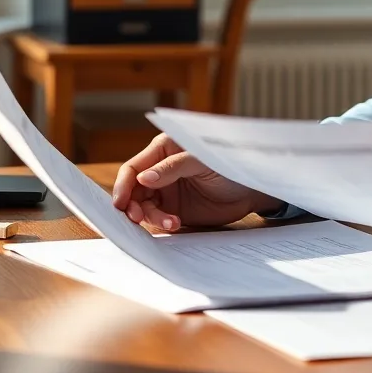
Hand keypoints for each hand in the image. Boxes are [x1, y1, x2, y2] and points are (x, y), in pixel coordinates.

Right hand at [112, 133, 280, 231]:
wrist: (251, 189)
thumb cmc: (230, 165)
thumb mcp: (203, 162)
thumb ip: (174, 167)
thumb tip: (143, 178)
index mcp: (165, 148)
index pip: (134, 167)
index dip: (123, 184)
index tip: (120, 203)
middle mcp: (160, 169)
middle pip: (133, 189)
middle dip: (133, 205)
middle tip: (139, 218)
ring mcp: (166, 190)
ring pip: (143, 206)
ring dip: (151, 217)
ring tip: (171, 222)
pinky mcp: (173, 208)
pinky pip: (156, 218)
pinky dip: (161, 223)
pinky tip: (175, 223)